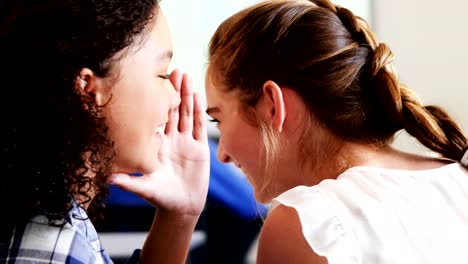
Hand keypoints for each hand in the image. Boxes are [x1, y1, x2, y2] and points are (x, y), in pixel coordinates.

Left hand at [109, 69, 209, 215]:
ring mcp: (186, 142)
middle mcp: (171, 140)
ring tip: (186, 75)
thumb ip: (128, 183)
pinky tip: (198, 96)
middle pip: (173, 110)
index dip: (155, 101)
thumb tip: (107, 179)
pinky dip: (200, 112)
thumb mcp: (144, 188)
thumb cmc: (160, 197)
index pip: (156, 118)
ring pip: (187, 114)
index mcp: (156, 145)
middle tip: (173, 69)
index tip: (151, 83)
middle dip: (173, 90)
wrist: (181, 207)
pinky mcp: (200, 148)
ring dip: (187, 95)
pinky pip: (200, 127)